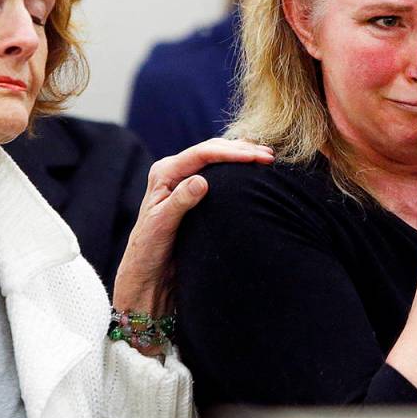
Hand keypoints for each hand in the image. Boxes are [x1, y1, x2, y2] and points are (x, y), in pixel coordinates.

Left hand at [113, 138, 274, 316]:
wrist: (147, 267)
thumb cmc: (149, 248)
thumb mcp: (162, 225)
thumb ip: (180, 202)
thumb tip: (201, 181)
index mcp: (164, 172)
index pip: (201, 154)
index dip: (230, 153)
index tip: (254, 157)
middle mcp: (173, 170)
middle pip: (211, 150)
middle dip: (241, 150)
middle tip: (269, 157)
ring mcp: (183, 177)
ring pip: (216, 157)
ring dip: (241, 154)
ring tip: (268, 157)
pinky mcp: (192, 188)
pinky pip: (217, 170)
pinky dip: (236, 165)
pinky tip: (253, 166)